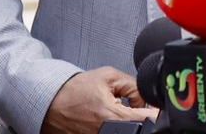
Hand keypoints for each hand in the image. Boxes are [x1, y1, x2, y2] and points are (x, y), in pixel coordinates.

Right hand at [42, 67, 157, 133]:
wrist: (52, 103)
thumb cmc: (76, 90)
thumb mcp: (109, 77)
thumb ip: (134, 86)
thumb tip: (149, 100)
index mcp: (114, 117)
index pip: (149, 120)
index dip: (154, 111)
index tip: (151, 105)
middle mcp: (110, 133)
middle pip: (141, 128)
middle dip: (141, 116)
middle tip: (132, 107)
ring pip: (130, 131)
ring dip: (129, 123)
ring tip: (117, 113)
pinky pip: (117, 133)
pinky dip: (118, 127)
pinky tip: (108, 119)